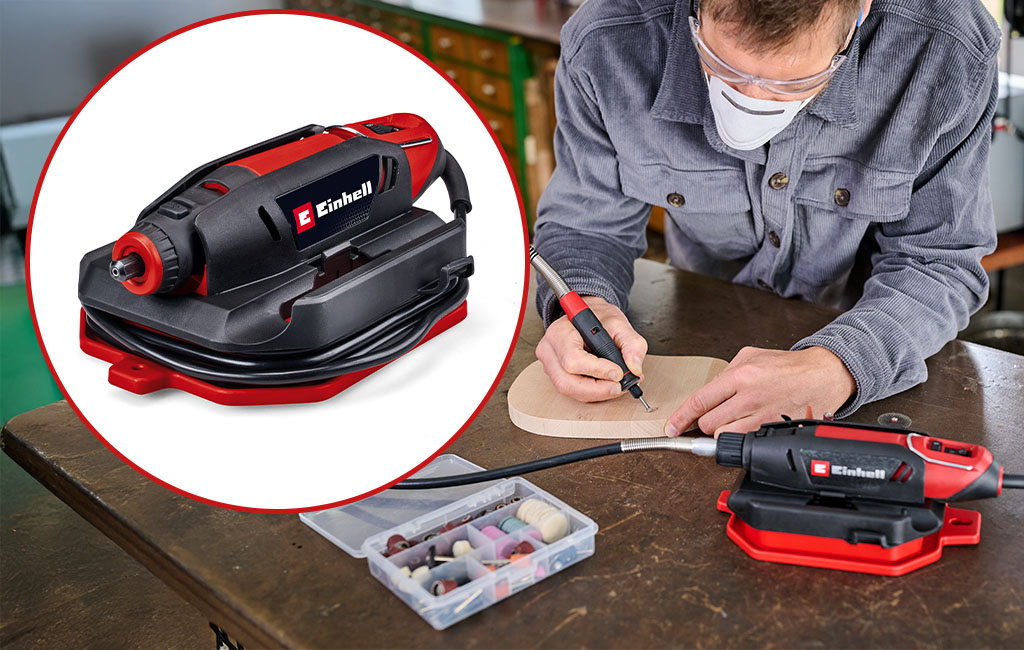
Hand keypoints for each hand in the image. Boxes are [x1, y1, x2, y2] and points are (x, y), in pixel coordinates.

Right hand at [536, 296, 647, 401]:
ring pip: (570, 390)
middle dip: (597, 389)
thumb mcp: (619, 323)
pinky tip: (606, 386)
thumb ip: (632, 344)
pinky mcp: (557, 374)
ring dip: (596, 393)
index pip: (573, 359)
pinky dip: (592, 392)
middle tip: (619, 387)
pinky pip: (573, 391)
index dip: (597, 370)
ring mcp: (550, 365)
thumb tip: (634, 368)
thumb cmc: (598, 318)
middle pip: (567, 382)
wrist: (589, 318)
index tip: (618, 373)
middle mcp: (550, 350)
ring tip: (616, 386)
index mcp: (560, 332)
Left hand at [664, 346, 855, 436]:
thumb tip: (708, 392)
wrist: (822, 375)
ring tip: (734, 420)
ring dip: (723, 431)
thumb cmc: (788, 366)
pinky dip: (739, 438)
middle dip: (705, 423)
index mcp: (740, 375)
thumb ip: (725, 373)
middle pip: (708, 423)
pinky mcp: (773, 430)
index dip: (681, 418)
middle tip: (714, 416)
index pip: (700, 401)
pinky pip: (744, 442)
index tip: (673, 427)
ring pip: (724, 436)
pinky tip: (746, 428)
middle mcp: (749, 397)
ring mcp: (762, 416)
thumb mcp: (750, 356)